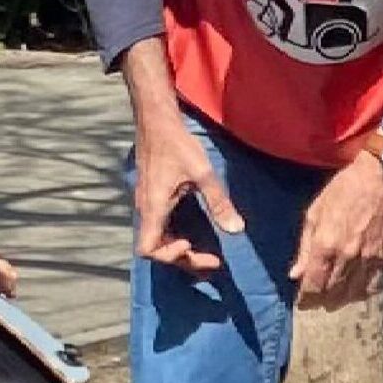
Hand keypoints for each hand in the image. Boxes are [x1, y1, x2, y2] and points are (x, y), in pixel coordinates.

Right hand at [133, 116, 244, 276]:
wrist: (156, 121)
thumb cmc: (177, 144)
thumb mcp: (202, 173)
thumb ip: (218, 203)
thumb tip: (236, 230)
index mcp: (154, 208)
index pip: (148, 249)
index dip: (170, 256)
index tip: (193, 246)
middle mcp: (146, 210)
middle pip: (156, 249)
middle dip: (183, 259)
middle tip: (212, 261)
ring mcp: (147, 205)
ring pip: (157, 239)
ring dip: (179, 250)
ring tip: (205, 254)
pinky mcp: (151, 198)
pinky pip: (159, 227)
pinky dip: (174, 237)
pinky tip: (192, 233)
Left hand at [289, 153, 382, 309]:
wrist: (381, 180)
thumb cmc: (342, 191)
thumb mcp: (314, 214)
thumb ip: (305, 248)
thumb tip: (295, 274)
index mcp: (326, 245)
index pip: (313, 284)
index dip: (306, 298)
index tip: (301, 303)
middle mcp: (347, 256)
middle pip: (331, 292)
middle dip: (320, 302)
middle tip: (314, 304)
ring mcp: (368, 258)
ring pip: (352, 293)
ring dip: (340, 301)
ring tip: (331, 303)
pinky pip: (372, 285)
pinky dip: (361, 294)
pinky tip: (353, 294)